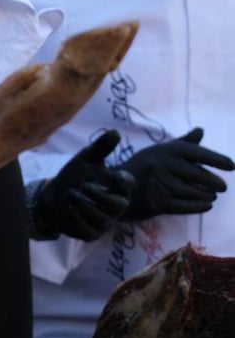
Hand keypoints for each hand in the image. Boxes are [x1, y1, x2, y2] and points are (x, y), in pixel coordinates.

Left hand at [31, 130, 133, 239]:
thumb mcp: (86, 159)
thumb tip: (115, 131)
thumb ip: (101, 147)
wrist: (56, 195)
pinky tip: (69, 206)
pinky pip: (89, 229)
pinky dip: (77, 216)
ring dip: (85, 205)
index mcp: (117, 187)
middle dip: (100, 195)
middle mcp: (115, 206)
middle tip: (83, 185)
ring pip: (103, 218)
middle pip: (119, 205)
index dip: (124, 181)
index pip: (128, 185)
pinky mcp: (91, 233)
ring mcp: (105, 221)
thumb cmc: (76, 175)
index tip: (117, 174)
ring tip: (71, 194)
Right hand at [115, 127, 234, 220]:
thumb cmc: (142, 169)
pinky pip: (190, 206)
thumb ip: (181, 143)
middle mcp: (161, 165)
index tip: (231, 166)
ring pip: (197, 192)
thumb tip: (201, 130)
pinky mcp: (159, 203)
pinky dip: (201, 206)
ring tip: (210, 195)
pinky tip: (206, 204)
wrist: (114, 189)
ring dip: (208, 196)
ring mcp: (160, 184)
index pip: (196, 153)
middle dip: (216, 182)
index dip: (216, 159)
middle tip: (221, 187)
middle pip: (200, 175)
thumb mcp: (157, 152)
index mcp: (163, 150)